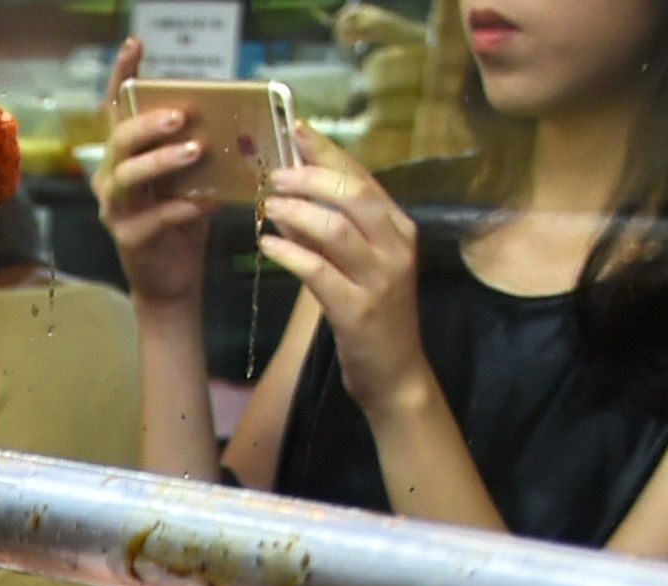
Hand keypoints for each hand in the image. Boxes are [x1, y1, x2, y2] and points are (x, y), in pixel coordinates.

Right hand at [98, 39, 216, 312]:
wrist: (173, 280)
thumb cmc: (183, 221)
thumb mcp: (190, 178)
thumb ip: (195, 150)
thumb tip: (228, 119)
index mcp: (125, 156)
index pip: (119, 109)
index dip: (124, 76)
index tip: (135, 45)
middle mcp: (111, 179)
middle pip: (119, 141)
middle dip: (148, 124)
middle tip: (180, 115)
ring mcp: (116, 210)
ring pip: (126, 178)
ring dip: (160, 161)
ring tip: (194, 151)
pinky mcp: (129, 239)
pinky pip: (151, 219)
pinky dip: (179, 209)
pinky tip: (204, 203)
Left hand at [260, 143, 431, 416]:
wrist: (396, 375)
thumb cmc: (374, 316)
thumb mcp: (360, 265)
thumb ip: (334, 231)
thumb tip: (292, 197)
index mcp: (399, 229)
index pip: (364, 178)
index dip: (329, 151)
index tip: (297, 128)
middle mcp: (396, 247)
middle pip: (354, 194)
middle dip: (311, 176)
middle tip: (274, 173)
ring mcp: (381, 278)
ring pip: (336, 228)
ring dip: (296, 211)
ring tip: (267, 205)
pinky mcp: (359, 310)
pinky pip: (319, 271)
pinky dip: (290, 253)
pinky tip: (268, 244)